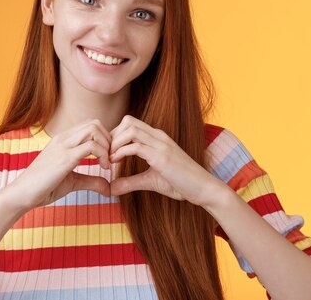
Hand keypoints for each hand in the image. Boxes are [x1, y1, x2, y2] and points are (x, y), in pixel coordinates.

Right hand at [6, 119, 111, 209]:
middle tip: (112, 158)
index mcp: (63, 139)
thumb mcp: (73, 182)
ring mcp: (63, 145)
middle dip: (109, 139)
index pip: (90, 125)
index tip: (109, 157)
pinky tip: (104, 168)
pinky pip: (92, 145)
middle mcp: (63, 138)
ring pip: (94, 129)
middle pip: (95, 122)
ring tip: (108, 163)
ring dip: (108, 145)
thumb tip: (109, 189)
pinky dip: (103, 155)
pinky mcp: (65, 157)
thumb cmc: (43, 187)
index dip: (105, 139)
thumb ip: (91, 181)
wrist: (21, 194)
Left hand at [109, 115, 227, 206]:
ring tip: (110, 159)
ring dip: (115, 143)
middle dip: (112, 136)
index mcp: (157, 138)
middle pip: (128, 121)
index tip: (109, 152)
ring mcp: (161, 145)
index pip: (131, 123)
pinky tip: (116, 164)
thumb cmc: (181, 184)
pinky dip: (120, 153)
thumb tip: (111, 188)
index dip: (115, 134)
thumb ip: (130, 182)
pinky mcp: (162, 157)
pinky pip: (135, 147)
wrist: (204, 189)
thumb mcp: (150, 181)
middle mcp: (159, 137)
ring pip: (130, 129)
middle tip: (106, 154)